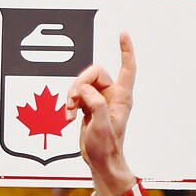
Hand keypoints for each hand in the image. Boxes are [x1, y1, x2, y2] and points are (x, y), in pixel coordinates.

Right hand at [61, 32, 138, 195]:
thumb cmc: (106, 147)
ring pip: (82, 84)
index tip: (123, 34)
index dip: (126, 50)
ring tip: (70, 113)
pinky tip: (69, 117)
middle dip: (80, 84)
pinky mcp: (90, 106)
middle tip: (73, 100)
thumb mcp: (102, 126)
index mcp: (121, 98)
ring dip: (72, 96)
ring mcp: (100, 100)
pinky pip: (77, 95)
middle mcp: (112, 96)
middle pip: (94, 73)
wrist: (101, 161)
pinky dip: (70, 103)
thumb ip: (96, 104)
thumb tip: (85, 90)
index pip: (127, 68)